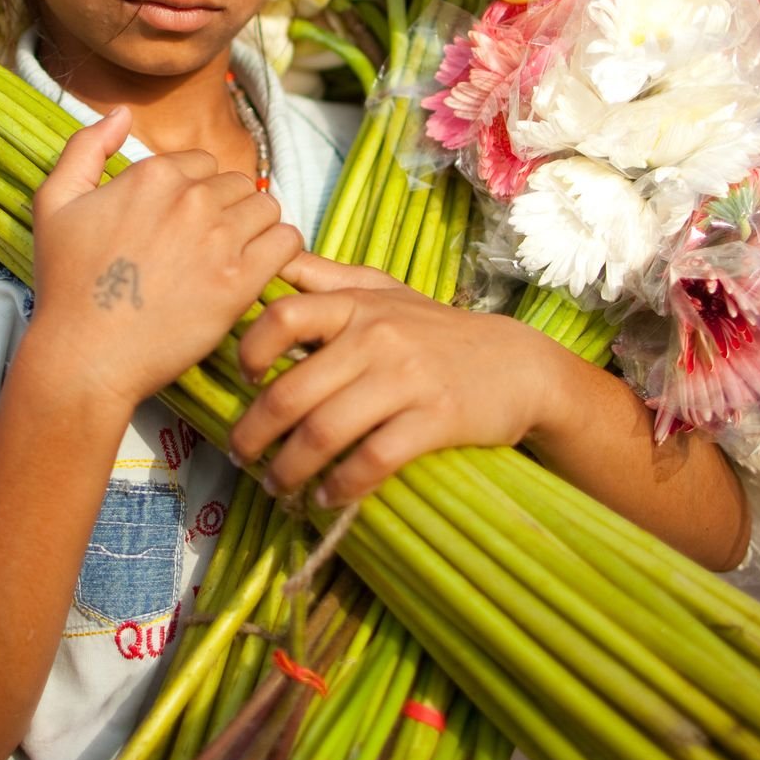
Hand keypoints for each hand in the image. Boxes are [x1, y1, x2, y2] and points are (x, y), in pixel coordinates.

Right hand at [25, 107, 303, 408]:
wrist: (84, 356)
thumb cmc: (67, 285)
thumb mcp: (54, 203)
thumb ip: (85, 147)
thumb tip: (121, 113)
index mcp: (152, 175)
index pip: (202, 163)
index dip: (195, 192)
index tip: (182, 225)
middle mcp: (191, 198)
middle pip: (237, 183)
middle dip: (227, 209)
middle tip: (206, 247)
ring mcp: (219, 239)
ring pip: (267, 207)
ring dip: (256, 228)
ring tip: (233, 258)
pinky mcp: (241, 281)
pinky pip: (287, 242)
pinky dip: (280, 251)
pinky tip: (259, 270)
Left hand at [228, 253, 576, 506]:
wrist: (518, 365)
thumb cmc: (437, 330)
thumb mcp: (385, 291)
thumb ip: (327, 278)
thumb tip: (272, 262)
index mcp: (356, 304)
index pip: (282, 317)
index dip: (250, 352)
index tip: (244, 380)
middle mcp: (377, 337)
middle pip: (292, 391)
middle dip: (254, 434)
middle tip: (241, 457)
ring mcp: (406, 379)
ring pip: (324, 432)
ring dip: (289, 470)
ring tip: (277, 486)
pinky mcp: (434, 419)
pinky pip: (372, 461)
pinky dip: (340, 486)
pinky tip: (327, 498)